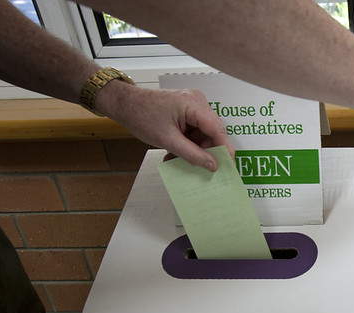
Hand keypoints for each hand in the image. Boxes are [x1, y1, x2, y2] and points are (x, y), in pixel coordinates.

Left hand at [96, 84, 233, 170]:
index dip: (225, 150)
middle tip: (199, 169)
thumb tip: (212, 166)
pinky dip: (188, 144)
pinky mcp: (188, 111)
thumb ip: (192, 154)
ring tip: (178, 159)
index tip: (229, 167)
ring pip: (204, 134)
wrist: (124, 104)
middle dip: (206, 151)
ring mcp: (193, 106)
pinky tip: (176, 152)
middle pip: (213, 132)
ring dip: (195, 150)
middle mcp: (197, 102)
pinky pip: (196, 131)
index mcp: (194, 104)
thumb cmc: (141, 116)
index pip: (218, 129)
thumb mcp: (167, 140)